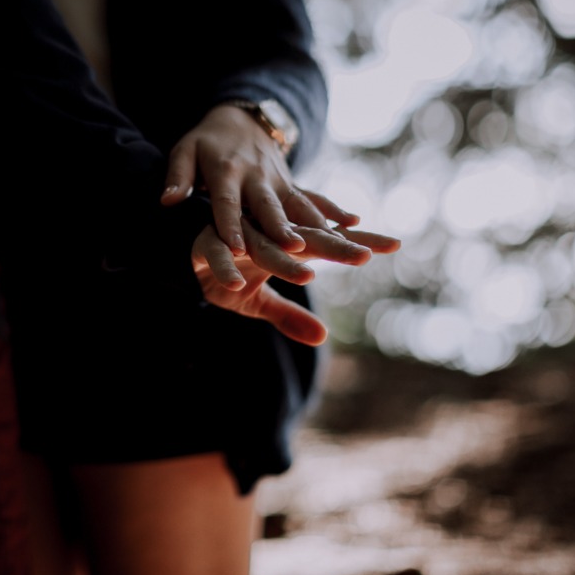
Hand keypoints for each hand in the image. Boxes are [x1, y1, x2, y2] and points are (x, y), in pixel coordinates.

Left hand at [162, 104, 357, 255]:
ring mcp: (278, 180)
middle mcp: (255, 176)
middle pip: (268, 207)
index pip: (226, 202)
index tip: (234, 247)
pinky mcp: (292, 184)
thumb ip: (177, 176)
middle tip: (292, 249)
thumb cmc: (205, 143)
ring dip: (313, 224)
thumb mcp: (185, 151)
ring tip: (331, 242)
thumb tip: (167, 200)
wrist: (242, 119)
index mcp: (225, 171)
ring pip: (297, 205)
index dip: (230, 224)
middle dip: (280, 228)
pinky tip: (354, 224)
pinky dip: (333, 210)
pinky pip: (314, 199)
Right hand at [191, 218, 399, 345]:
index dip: (358, 242)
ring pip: (264, 249)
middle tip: (365, 255)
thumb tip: (323, 338)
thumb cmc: (226, 270)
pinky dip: (226, 266)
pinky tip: (236, 279)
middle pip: (306, 240)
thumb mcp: (257, 301)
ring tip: (307, 275)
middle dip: (335, 247)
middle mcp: (266, 236)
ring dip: (283, 262)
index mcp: (284, 245)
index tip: (395, 244)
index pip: (329, 242)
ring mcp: (237, 237)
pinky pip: (217, 255)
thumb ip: (289, 316)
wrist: (179, 251)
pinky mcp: (206, 244)